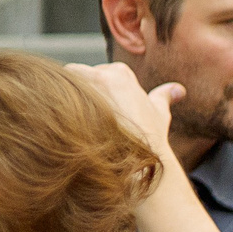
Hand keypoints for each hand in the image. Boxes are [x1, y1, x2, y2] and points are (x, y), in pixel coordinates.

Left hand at [67, 61, 181, 169]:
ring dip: (67, 97)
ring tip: (76, 118)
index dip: (99, 87)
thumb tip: (178, 90)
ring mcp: (83, 91)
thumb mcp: (160, 113)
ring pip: (64, 84)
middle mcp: (100, 77)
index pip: (99, 71)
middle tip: (88, 113)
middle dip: (80, 89)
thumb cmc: (149, 137)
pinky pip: (54, 100)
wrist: (136, 160)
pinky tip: (68, 125)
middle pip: (77, 73)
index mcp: (120, 74)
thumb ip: (165, 96)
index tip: (104, 106)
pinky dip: (58, 110)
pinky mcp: (68, 106)